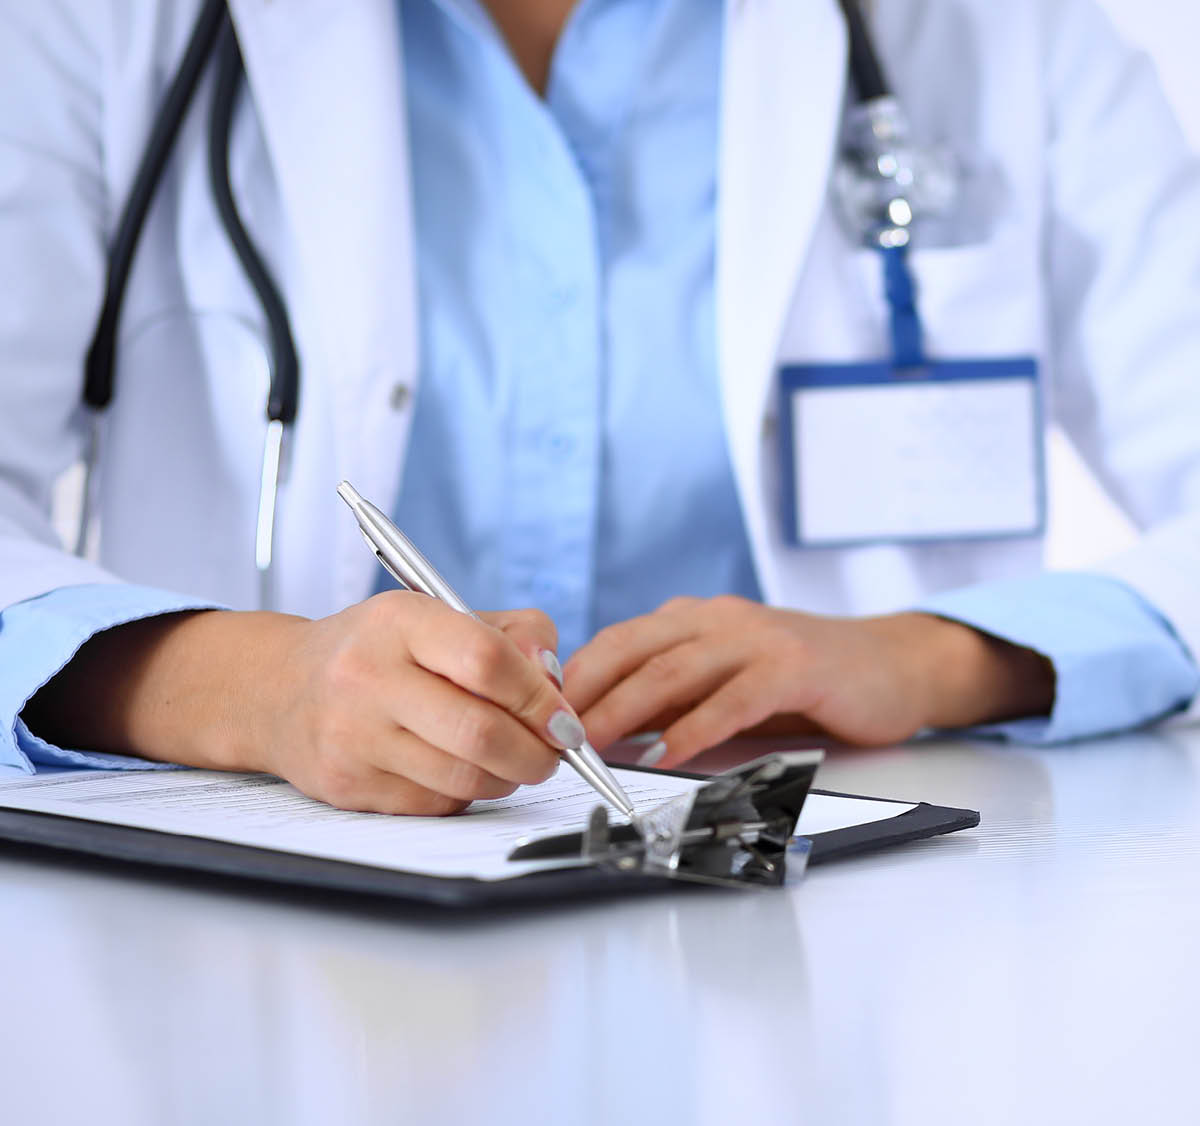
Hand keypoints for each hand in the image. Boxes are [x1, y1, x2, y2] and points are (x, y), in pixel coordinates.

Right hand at [24, 592, 584, 814]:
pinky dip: (465, 796)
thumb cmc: (380, 650)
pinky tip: (461, 772)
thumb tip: (556, 684)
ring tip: (511, 763)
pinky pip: (434, 806)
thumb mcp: (441, 616)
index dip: (539, 697)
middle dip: (535, 753)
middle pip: (479, 731)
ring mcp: (352, 736)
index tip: (563, 718)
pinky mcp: (346, 786)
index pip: (487, 660)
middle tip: (553, 755)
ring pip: (462, 778)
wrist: (280, 689)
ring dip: (506, 779)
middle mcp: (367, 676)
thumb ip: (515, 636)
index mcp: (400, 622)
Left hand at [562, 596, 1054, 768]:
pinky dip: (696, 728)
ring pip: (674, 671)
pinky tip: (669, 754)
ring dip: (626, 711)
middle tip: (553, 736)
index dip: (577, 677)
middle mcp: (719, 619)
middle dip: (588, 695)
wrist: (892, 664)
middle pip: (635, 652)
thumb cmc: (802, 680)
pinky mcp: (796, 665)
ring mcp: (757, 638)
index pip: (619, 641)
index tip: (542, 715)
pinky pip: (734, 697)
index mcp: (696, 620)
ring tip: (592, 746)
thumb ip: (675, 697)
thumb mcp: (726, 681)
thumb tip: (606, 728)